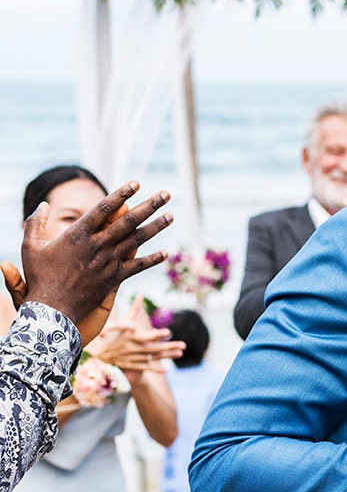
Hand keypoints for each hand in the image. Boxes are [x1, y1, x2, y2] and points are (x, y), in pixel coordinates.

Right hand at [20, 181, 172, 327]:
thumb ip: (35, 223)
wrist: (52, 309)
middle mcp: (98, 245)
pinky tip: (166, 253)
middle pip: (128, 221)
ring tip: (171, 215)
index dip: (121, 194)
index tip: (136, 183)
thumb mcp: (30, 247)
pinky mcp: (115, 278)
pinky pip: (138, 266)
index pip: (103, 208)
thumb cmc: (41, 277)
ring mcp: (109, 261)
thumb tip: (43, 204)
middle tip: (166, 194)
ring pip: (137, 240)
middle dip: (149, 206)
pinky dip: (153, 259)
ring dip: (156, 227)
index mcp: (78, 234)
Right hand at [88, 296, 184, 376]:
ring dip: (166, 356)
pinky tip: (167, 369)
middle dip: (169, 347)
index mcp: (131, 336)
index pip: (146, 335)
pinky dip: (155, 369)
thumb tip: (141, 294)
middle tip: (183, 345)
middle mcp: (133, 347)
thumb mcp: (122, 319)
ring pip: (152, 357)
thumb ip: (134, 308)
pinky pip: (144, 367)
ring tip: (180, 353)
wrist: (97, 351)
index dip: (157, 334)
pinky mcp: (131, 365)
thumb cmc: (112, 332)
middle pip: (153, 348)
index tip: (168, 332)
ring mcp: (132, 357)